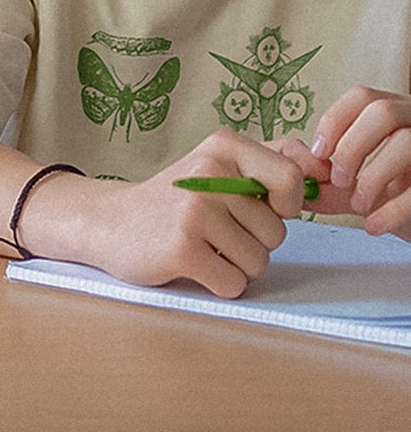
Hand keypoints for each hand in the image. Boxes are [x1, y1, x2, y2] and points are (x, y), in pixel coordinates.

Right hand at [40, 131, 305, 297]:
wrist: (108, 222)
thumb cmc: (173, 199)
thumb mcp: (217, 163)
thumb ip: (272, 157)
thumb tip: (322, 166)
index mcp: (223, 148)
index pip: (292, 178)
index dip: (286, 204)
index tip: (261, 207)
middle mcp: (209, 175)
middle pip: (277, 231)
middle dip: (252, 241)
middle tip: (213, 230)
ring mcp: (194, 213)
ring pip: (258, 261)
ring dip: (236, 265)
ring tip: (202, 246)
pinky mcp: (181, 249)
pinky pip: (233, 283)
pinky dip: (218, 283)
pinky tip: (192, 264)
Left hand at [291, 86, 410, 237]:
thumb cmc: (393, 193)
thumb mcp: (356, 184)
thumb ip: (327, 181)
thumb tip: (293, 175)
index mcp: (394, 113)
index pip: (361, 97)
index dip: (334, 122)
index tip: (318, 153)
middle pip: (382, 112)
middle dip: (352, 147)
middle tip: (339, 181)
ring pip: (406, 141)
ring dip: (372, 177)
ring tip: (359, 205)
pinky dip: (392, 210)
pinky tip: (374, 226)